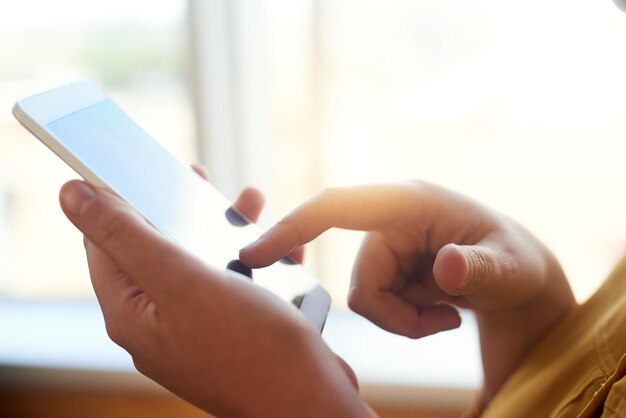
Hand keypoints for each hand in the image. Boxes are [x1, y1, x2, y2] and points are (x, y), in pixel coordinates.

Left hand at [58, 168, 371, 417]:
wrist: (311, 402)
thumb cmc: (250, 346)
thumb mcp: (181, 280)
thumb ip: (125, 235)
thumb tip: (71, 194)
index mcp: (133, 313)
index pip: (105, 244)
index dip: (119, 201)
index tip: (145, 168)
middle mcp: (159, 324)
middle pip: (157, 250)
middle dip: (180, 209)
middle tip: (199, 177)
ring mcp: (197, 330)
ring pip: (201, 264)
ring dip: (223, 230)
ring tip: (251, 204)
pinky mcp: (232, 332)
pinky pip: (234, 284)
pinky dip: (252, 259)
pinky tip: (278, 248)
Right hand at [240, 181, 576, 400]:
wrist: (512, 276)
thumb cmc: (513, 261)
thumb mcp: (510, 268)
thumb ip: (479, 268)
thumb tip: (445, 269)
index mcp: (408, 202)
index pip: (336, 207)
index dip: (293, 225)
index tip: (253, 252)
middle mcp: (387, 219)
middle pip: (359, 281)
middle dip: (397, 316)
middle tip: (443, 321)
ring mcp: (383, 245)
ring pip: (363, 299)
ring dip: (403, 319)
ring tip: (445, 312)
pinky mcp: (382, 266)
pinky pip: (374, 306)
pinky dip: (403, 320)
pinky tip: (436, 309)